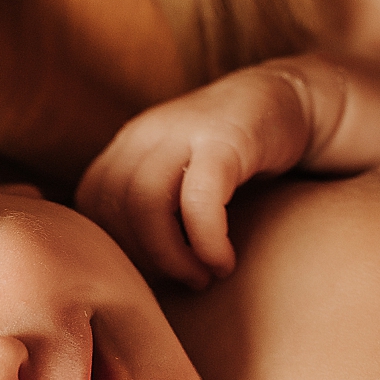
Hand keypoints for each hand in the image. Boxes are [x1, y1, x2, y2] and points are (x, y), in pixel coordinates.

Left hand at [76, 63, 315, 288]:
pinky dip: (207, 241)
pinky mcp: (224, 139)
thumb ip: (149, 210)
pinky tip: (224, 261)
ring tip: (202, 277)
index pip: (91, 204)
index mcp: (126, 146)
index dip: (116, 248)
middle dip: (143, 259)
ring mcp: (181, 131)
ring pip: (146, 202)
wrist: (288, 98)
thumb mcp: (178, 177)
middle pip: (113, 206)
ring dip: (171, 256)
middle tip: (181, 282)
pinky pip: (200, 198)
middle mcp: (145, 135)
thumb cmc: (231, 158)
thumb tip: (129, 277)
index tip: (153, 274)